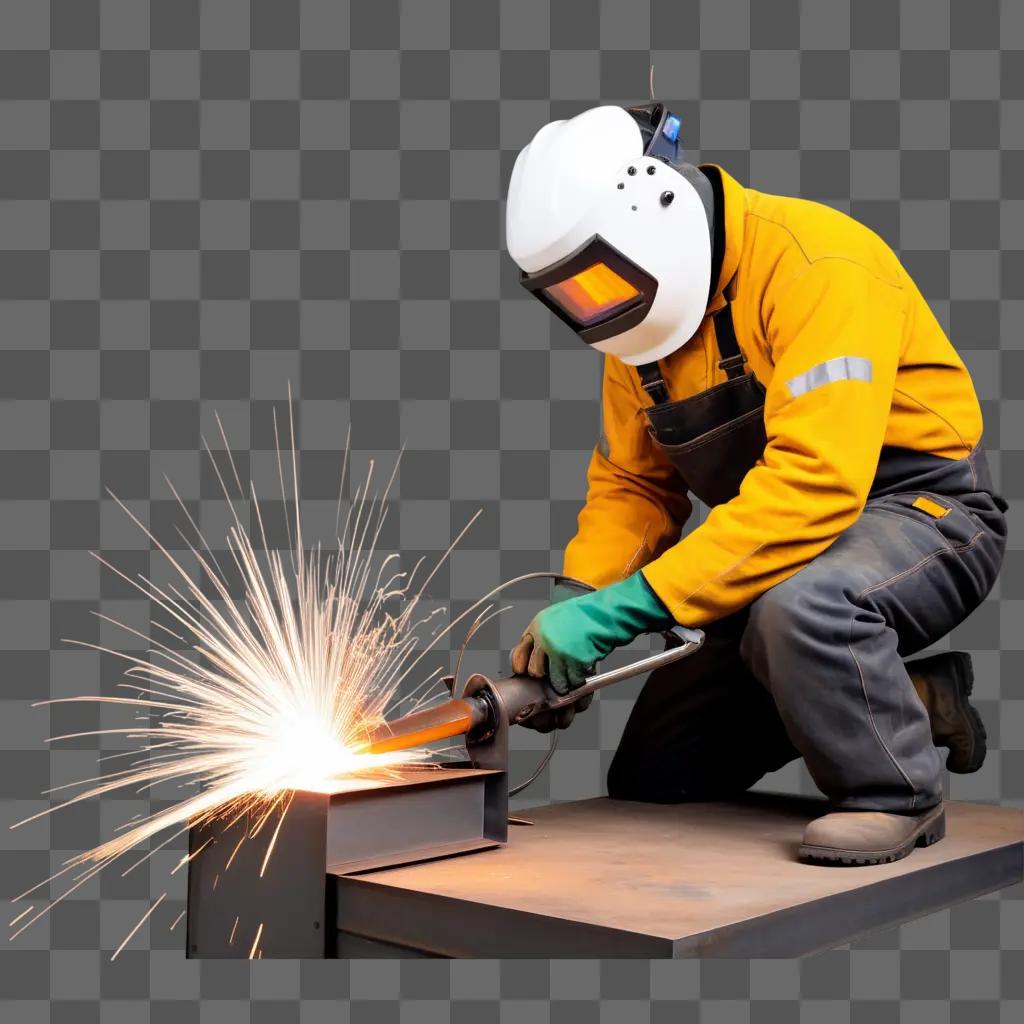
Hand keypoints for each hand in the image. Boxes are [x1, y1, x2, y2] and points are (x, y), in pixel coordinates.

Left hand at [509, 573, 674, 731]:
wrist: (609, 612)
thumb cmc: (588, 613)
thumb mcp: (557, 618)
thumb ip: (544, 635)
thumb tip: (538, 656)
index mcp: (537, 625)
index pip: (518, 654)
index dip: (524, 667)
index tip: (530, 672)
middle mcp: (544, 638)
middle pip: (534, 671)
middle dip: (545, 676)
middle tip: (556, 672)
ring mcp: (559, 651)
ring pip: (553, 680)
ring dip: (563, 681)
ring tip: (572, 673)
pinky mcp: (574, 661)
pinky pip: (572, 682)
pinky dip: (579, 681)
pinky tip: (584, 670)